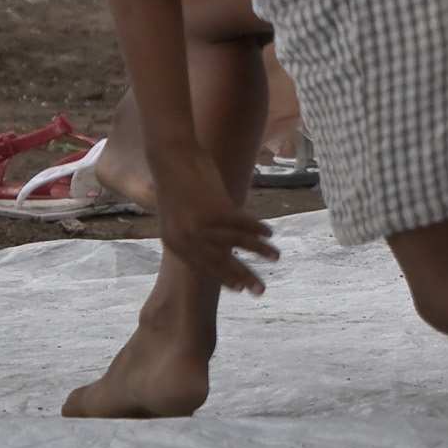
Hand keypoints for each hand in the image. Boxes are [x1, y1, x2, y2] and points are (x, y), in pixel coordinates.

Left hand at [155, 167, 276, 296]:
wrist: (170, 155)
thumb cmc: (177, 180)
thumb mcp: (181, 213)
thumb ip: (196, 229)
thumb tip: (215, 239)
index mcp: (175, 243)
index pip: (204, 268)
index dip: (225, 279)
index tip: (242, 289)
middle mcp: (186, 240)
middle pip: (220, 264)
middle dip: (243, 277)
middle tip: (261, 291)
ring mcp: (200, 226)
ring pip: (235, 245)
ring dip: (258, 251)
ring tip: (276, 257)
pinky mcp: (215, 211)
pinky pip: (242, 224)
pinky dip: (257, 229)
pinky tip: (270, 232)